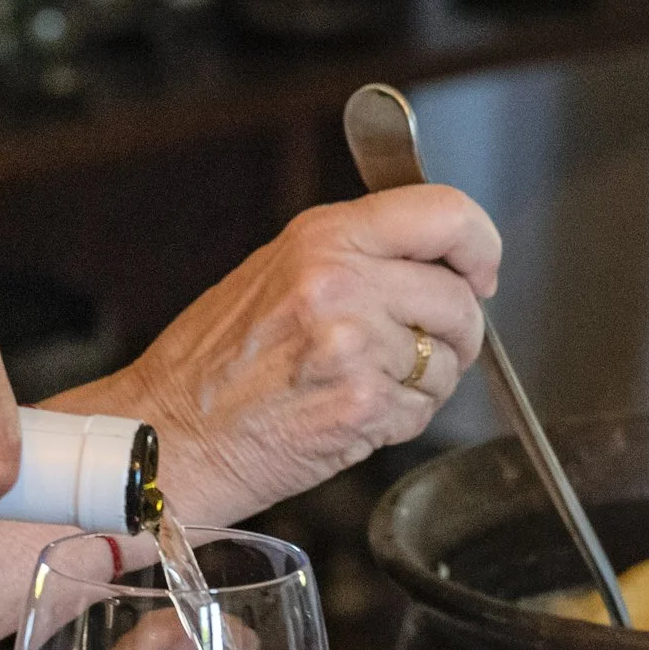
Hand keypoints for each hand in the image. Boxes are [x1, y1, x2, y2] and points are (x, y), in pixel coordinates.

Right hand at [92, 185, 500, 522]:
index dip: (479, 246)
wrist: (169, 436)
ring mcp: (354, 347)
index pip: (446, 213)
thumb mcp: (274, 273)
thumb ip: (356, 255)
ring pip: (448, 362)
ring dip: (424, 382)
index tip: (478, 271)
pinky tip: (350, 415)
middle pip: (458, 298)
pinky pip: (423, 411)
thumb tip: (437, 258)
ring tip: (363, 385)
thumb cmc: (211, 366)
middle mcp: (341, 284)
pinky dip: (399, 420)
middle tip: (418, 348)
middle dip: (454, 331)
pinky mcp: (361, 407)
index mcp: (322, 239)